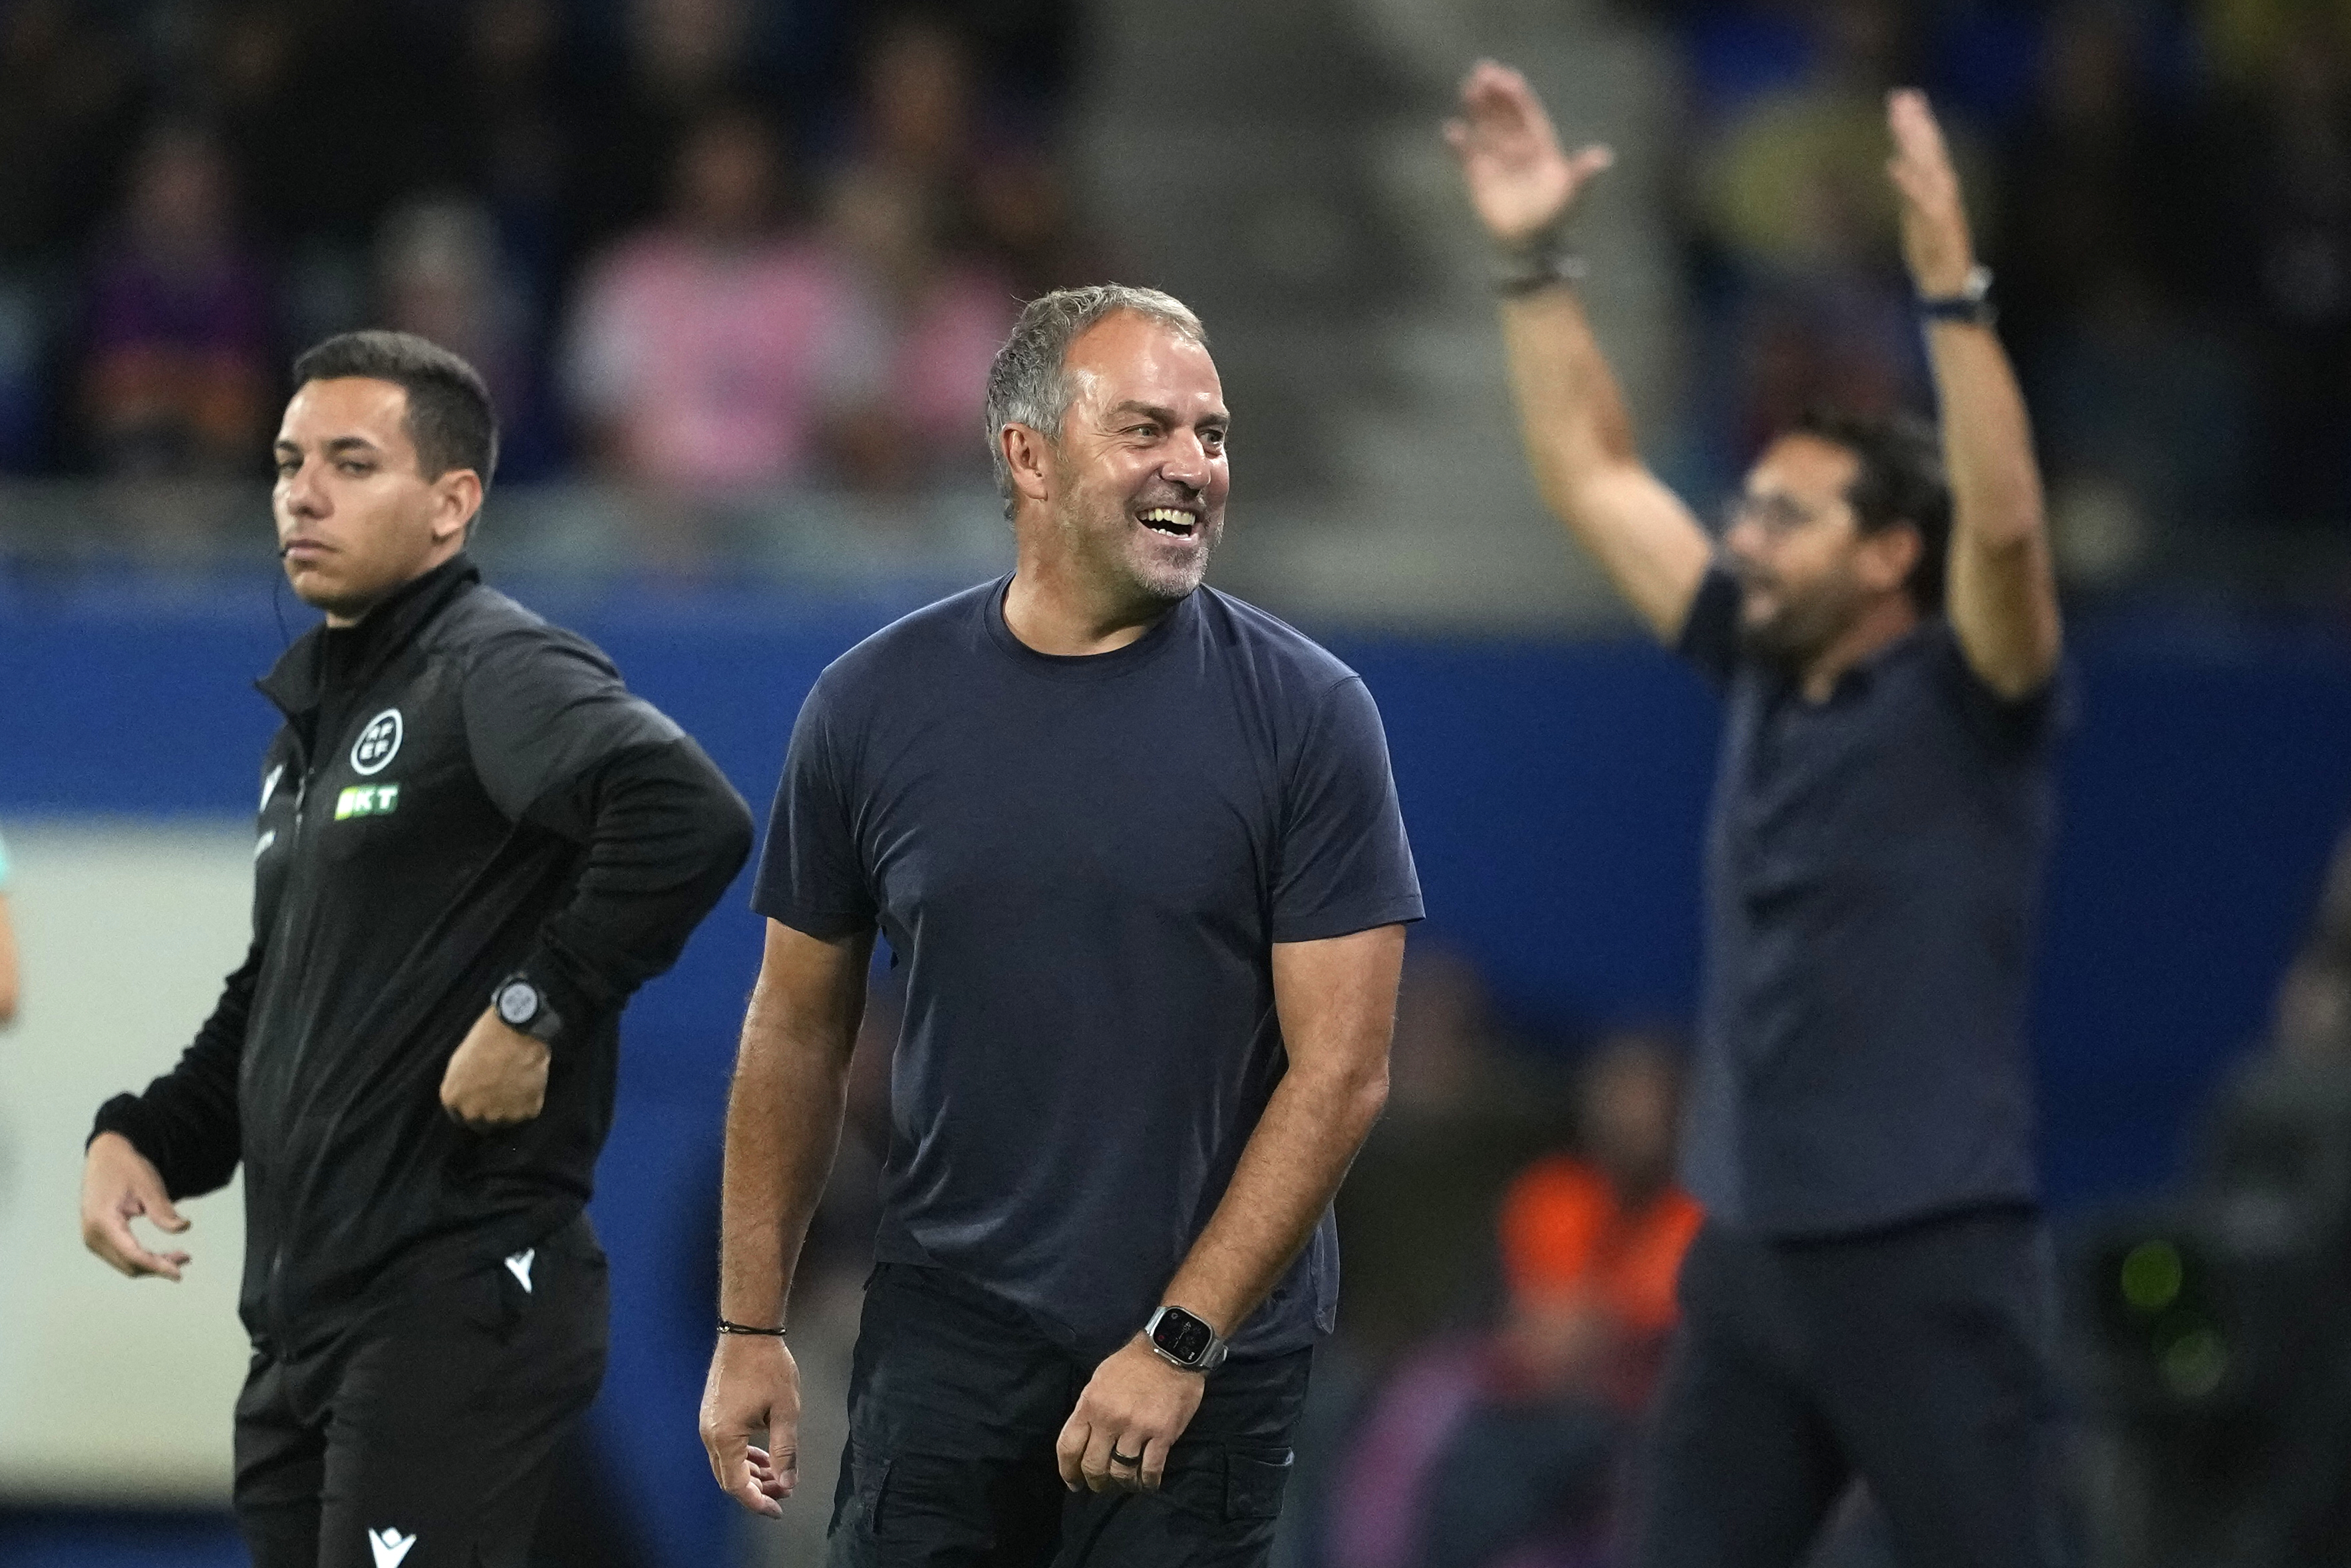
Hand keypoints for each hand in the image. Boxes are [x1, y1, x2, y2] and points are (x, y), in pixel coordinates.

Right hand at [81, 1131, 191, 1280]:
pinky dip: (141, 1258)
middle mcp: (92, 1235)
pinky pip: (121, 1256)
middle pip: (128, 1263)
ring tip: (180, 1257)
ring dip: (151, 1264)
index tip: (178, 1273)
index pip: (132, 1254)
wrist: (106, 1156)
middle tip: (186, 1259)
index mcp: (102, 1222)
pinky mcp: (97, 1238)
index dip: (157, 1265)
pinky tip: (161, 1255)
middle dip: (157, 1266)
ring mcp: (92, 1238)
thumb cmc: (126, 1168)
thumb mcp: (148, 1186)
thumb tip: (183, 1228)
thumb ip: (163, 1210)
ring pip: (125, 1263)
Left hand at [439, 1006, 549, 1129]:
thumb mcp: (459, 1062)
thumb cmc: (486, 1039)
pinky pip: (527, 1112)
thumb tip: (468, 1096)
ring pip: (506, 1121)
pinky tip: (529, 1082)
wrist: (517, 1030)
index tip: (482, 1097)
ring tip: (517, 1085)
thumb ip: (460, 1086)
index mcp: (453, 1099)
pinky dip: (529, 1101)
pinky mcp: (525, 1112)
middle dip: (490, 1112)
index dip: (472, 1106)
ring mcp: (500, 1116)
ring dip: (510, 1108)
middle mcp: (474, 1113)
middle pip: (482, 1125)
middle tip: (501, 1093)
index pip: (460, 1117)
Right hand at [699, 1333, 800, 1517]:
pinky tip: (763, 1455)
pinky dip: (743, 1456)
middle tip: (784, 1490)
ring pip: (726, 1463)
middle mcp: (709, 1434)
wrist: (747, 1333)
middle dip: (757, 1489)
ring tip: (778, 1475)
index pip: (737, 1485)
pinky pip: (725, 1447)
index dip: (758, 1501)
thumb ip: (785, 1451)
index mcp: (724, 1437)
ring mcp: (708, 1423)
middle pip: (728, 1478)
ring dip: (751, 1473)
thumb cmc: (768, 1367)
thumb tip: (787, 1483)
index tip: (778, 1509)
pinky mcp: (712, 1414)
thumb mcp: (785, 1411)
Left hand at [1056, 1336, 1205, 1493]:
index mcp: (1090, 1404)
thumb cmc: (1132, 1363)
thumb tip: (1083, 1439)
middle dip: (1095, 1482)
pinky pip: (1151, 1470)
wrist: (1171, 1349)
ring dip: (1122, 1484)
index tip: (1073, 1482)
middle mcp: (1110, 1420)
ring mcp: (1137, 1429)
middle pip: (1094, 1466)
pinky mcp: (1163, 1434)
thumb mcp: (1099, 1380)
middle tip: (1101, 1486)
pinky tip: (1147, 1484)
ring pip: (1121, 1473)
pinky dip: (1147, 1482)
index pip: (1068, 1447)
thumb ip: (1089, 1409)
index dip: (1068, 1471)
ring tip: (1126, 1484)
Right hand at [1445, 58, 1614, 249]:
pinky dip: (1460, 146)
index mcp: (1540, 148)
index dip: (1518, 98)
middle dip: (1495, 96)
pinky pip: (1468, 158)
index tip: (1509, 78)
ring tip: (1468, 88)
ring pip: (1486, 130)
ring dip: (1477, 110)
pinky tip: (1452, 130)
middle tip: (1484, 70)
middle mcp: (1518, 150)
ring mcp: (1498, 163)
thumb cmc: (1553, 219)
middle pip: (1504, 117)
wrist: (1529, 245)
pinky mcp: (1479, 179)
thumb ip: (1582, 175)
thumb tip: (1603, 157)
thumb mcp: (1571, 196)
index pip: (1528, 116)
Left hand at [1885, 88, 1975, 296]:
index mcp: (1937, 184)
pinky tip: (1892, 164)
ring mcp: (1939, 204)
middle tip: (1899, 96)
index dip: (1917, 119)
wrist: (1946, 281)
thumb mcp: (1916, 212)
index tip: (1905, 95)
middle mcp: (1941, 188)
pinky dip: (1906, 181)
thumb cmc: (1931, 248)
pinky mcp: (1933, 223)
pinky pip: (1918, 198)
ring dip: (1912, 141)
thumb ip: (1910, 186)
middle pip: (1926, 148)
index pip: (1927, 145)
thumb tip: (1899, 162)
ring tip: (1898, 118)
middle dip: (1913, 121)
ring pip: (1925, 165)